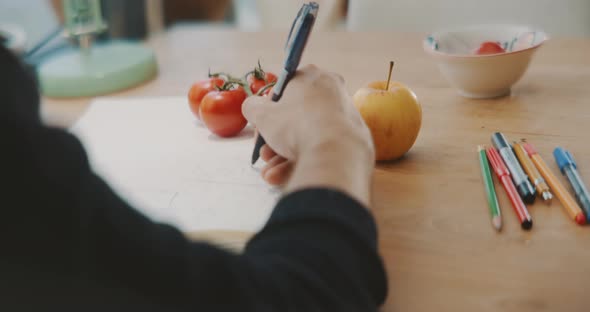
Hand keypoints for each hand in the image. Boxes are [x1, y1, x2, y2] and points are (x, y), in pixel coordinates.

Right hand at [243, 65, 374, 204]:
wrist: (334, 154)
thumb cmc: (296, 126)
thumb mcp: (262, 114)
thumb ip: (252, 107)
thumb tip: (252, 107)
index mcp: (313, 77)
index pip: (285, 90)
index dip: (269, 111)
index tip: (261, 127)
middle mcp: (333, 92)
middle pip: (296, 117)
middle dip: (275, 140)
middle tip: (265, 154)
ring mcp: (346, 117)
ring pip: (308, 136)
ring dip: (283, 157)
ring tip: (271, 174)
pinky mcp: (354, 140)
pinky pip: (323, 148)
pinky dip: (304, 161)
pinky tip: (284, 177)